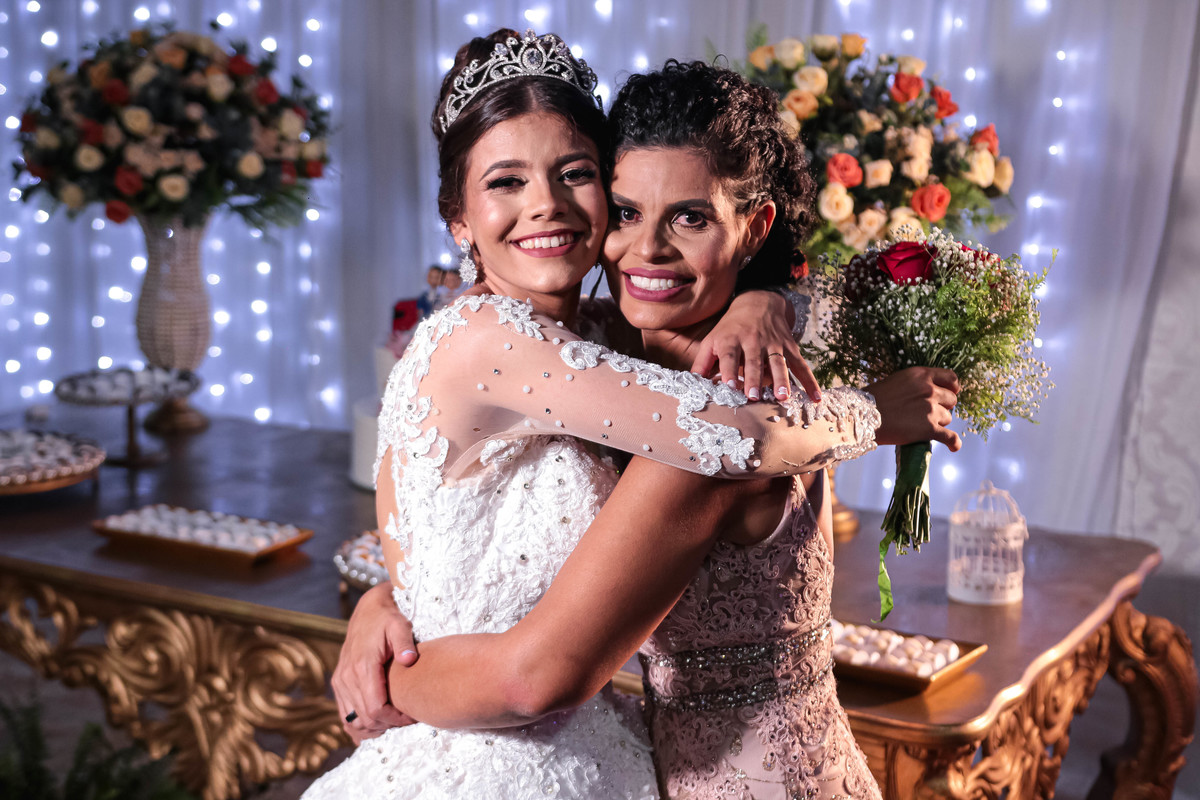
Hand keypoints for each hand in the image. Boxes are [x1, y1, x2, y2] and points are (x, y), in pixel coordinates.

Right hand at [332, 583, 419, 743]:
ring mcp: (340, 682)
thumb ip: (405, 642)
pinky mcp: (338, 683)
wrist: (368, 610)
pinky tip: (377, 725)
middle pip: (365, 719)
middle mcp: (347, 677)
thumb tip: (409, 660)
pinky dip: (359, 725)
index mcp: (362, 667)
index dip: (395, 719)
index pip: (376, 708)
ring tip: (394, 722)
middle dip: (388, 725)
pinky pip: (345, 714)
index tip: (412, 717)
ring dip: (373, 728)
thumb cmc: (387, 618)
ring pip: (352, 721)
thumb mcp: (400, 625)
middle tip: (407, 721)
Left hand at [690, 290, 821, 402]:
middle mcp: (753, 340)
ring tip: (783, 397)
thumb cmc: (729, 328)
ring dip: (782, 380)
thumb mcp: (711, 340)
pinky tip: (815, 397)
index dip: (728, 370)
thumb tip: (692, 384)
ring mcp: (773, 343)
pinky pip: (800, 365)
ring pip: (778, 362)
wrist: (758, 302)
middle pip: (754, 361)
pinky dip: (809, 381)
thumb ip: (701, 363)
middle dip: (754, 379)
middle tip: (753, 397)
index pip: (729, 356)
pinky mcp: (789, 347)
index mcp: (731, 340)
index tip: (729, 386)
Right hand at [867, 367, 961, 451]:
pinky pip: (950, 437)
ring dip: (939, 422)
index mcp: (922, 375)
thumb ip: (916, 384)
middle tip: (929, 413)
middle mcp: (929, 390)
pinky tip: (953, 447)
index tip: (949, 393)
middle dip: (943, 406)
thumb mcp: (897, 381)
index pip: (951, 378)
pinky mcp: (928, 429)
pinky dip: (953, 443)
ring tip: (922, 426)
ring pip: (948, 418)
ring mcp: (930, 410)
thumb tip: (928, 392)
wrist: (861, 416)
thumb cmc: (873, 399)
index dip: (952, 388)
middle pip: (952, 400)